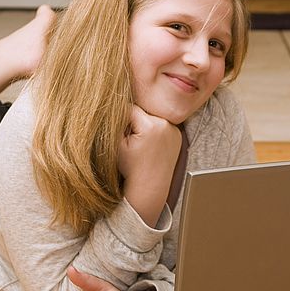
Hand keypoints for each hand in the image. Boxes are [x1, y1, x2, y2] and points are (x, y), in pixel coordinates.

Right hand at [118, 105, 181, 225]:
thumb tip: (112, 104)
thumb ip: (115, 122)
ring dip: (144, 125)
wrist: (150, 186)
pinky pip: (160, 125)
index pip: (129, 109)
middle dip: (133, 122)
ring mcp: (174, 129)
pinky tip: (150, 145)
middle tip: (131, 141)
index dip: (120, 121)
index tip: (120, 135)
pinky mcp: (177, 134)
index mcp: (150, 125)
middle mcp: (166, 124)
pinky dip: (154, 130)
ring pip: (151, 117)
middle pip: (142, 112)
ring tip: (141, 145)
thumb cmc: (130, 168)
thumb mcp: (116, 144)